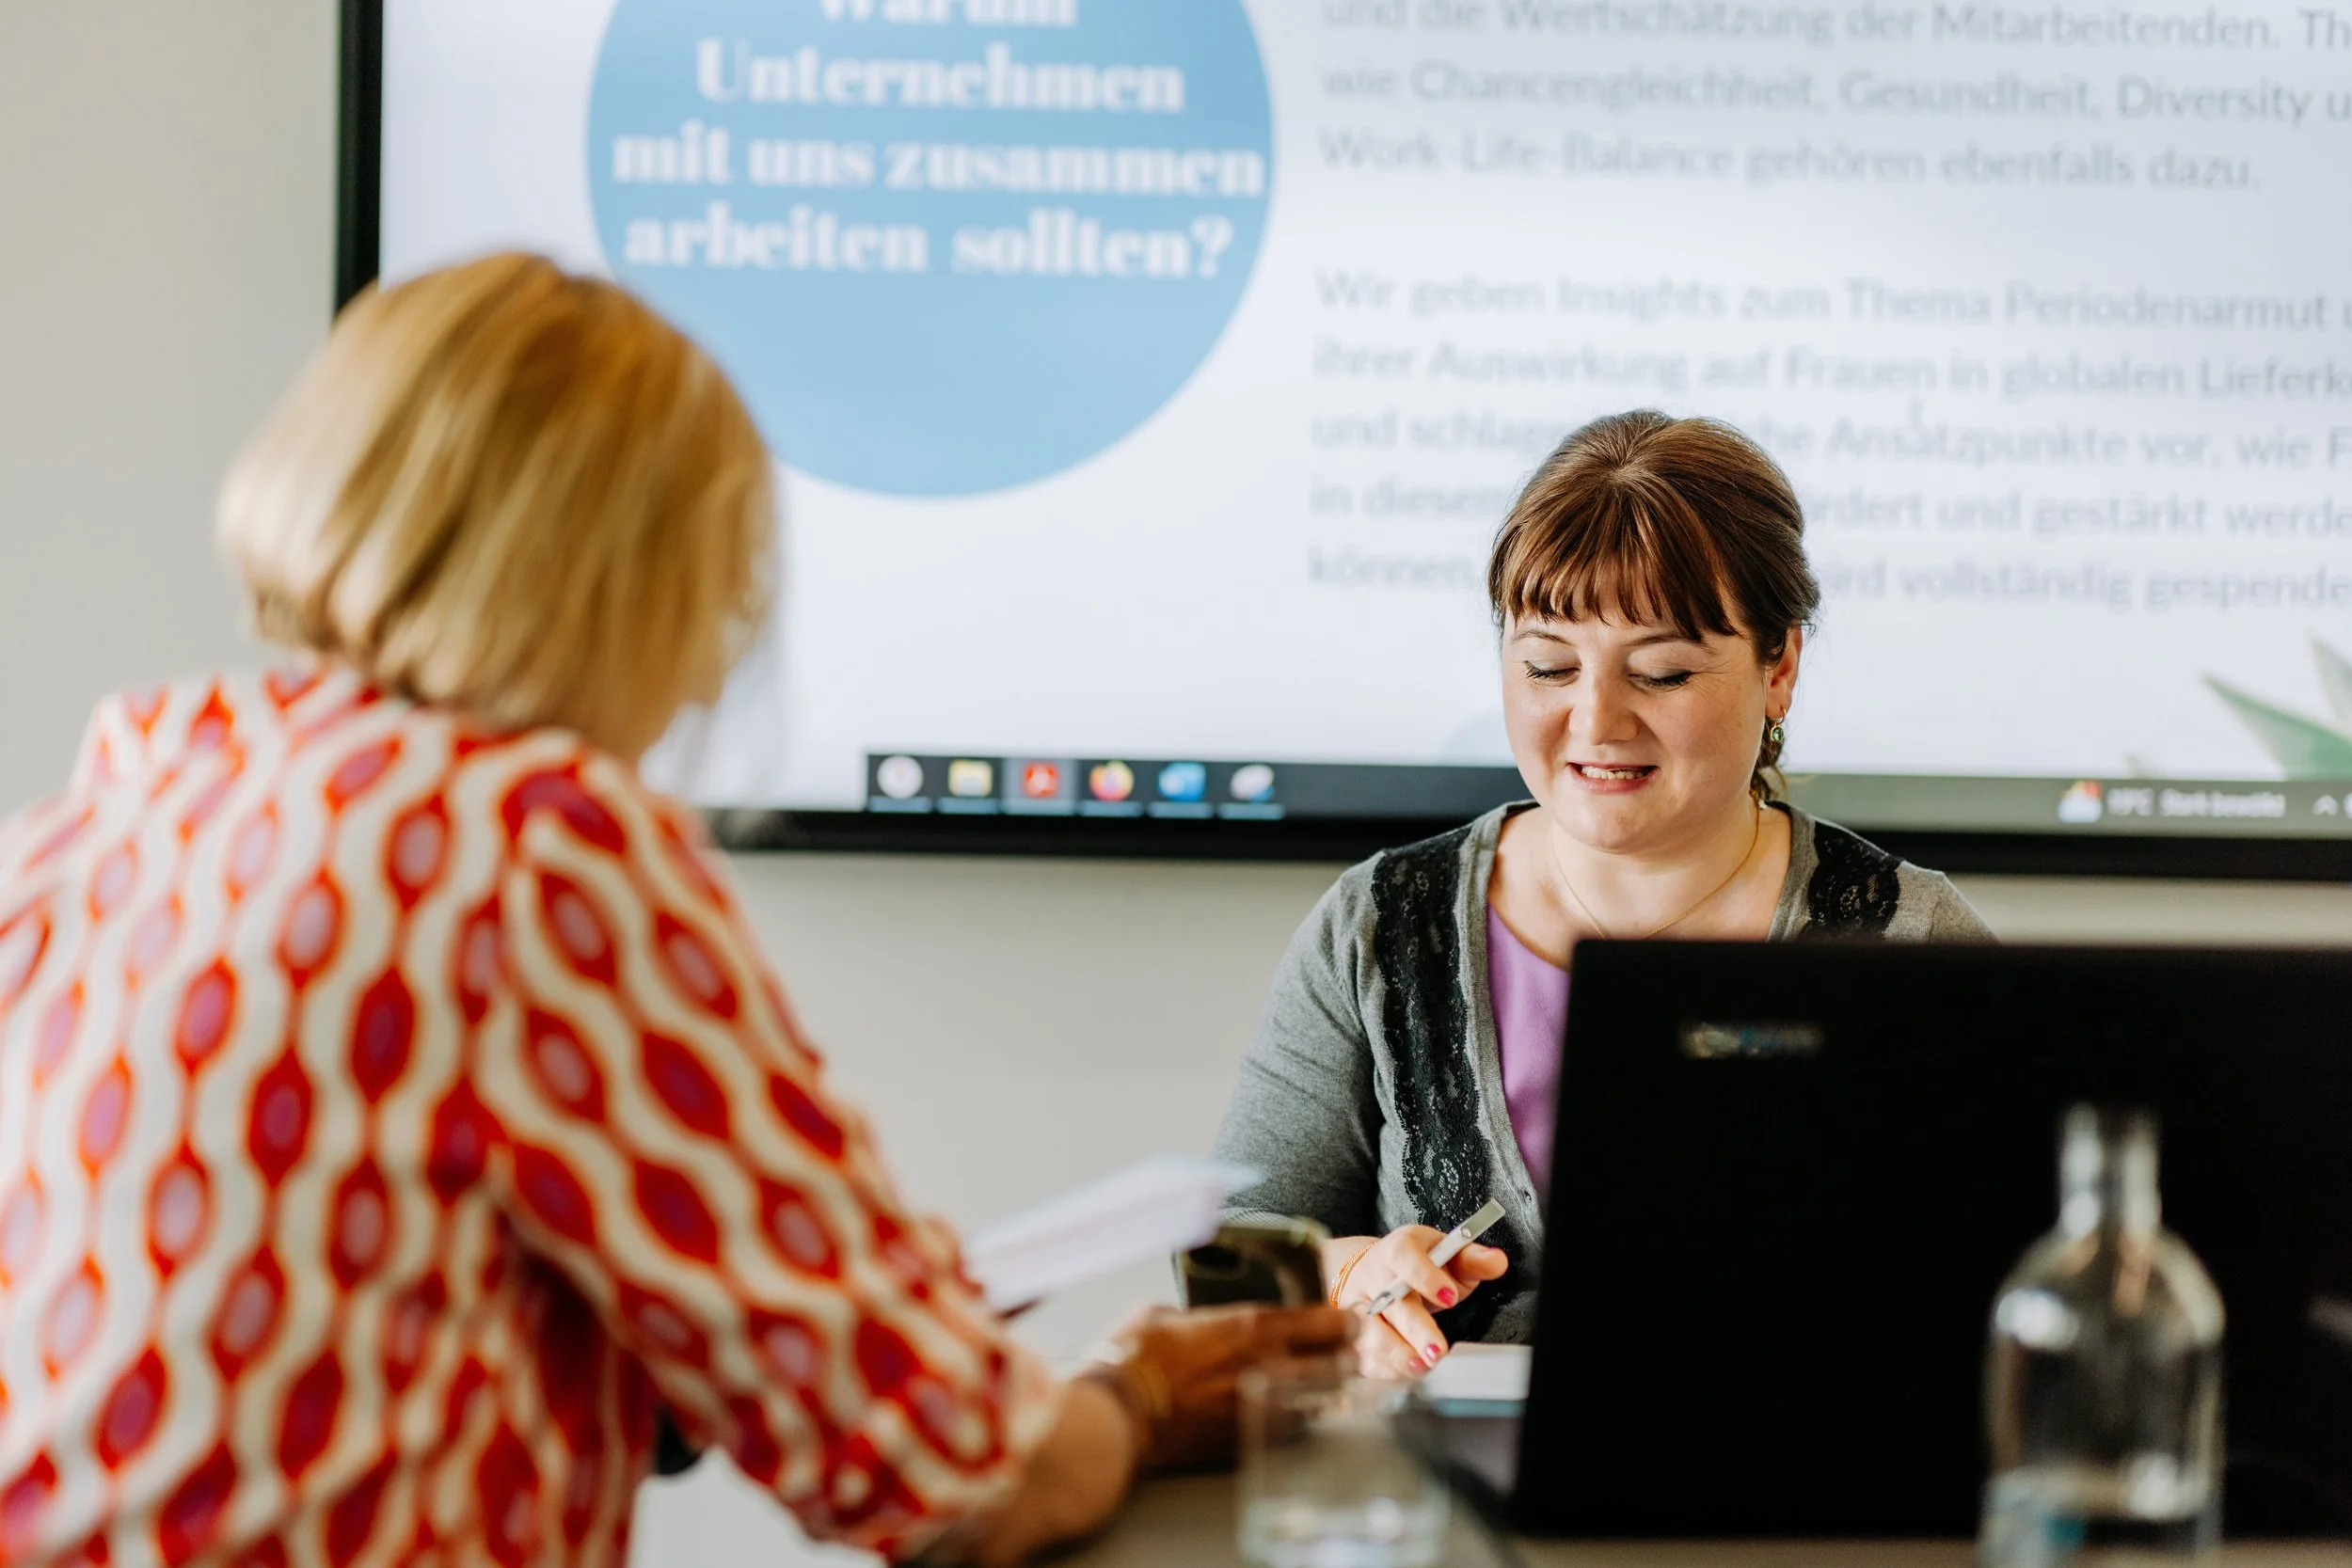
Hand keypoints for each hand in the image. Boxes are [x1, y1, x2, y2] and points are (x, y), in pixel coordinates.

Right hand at [1091, 1302, 1354, 1470]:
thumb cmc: (1134, 1358)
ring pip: (1324, 1403)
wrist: (1117, 1415)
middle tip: (1342, 1353)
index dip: (1345, 1321)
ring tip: (1318, 1385)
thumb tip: (1198, 1322)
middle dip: (1346, 1357)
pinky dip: (1298, 1420)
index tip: (1345, 1320)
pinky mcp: (1248, 1442)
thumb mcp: (1165, 1314)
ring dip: (1326, 1393)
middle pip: (1342, 1366)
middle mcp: (1271, 1368)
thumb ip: (1198, 1316)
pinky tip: (1286, 1413)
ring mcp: (1263, 1410)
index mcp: (1254, 1327)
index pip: (1330, 1323)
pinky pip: (1293, 1432)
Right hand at [1326, 1226, 1508, 1379]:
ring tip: (1422, 1367)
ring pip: (1370, 1334)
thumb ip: (1471, 1259)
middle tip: (1438, 1350)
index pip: (1405, 1257)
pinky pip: (1365, 1357)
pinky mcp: (1354, 1337)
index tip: (1449, 1296)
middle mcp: (1375, 1279)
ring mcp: (1359, 1309)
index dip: (1425, 1276)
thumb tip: (1496, 1261)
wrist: (1367, 1271)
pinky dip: (1386, 1370)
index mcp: (1397, 1251)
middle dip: (1415, 1330)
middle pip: (1390, 1304)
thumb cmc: (1414, 1265)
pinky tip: (1408, 1375)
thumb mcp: (1444, 1253)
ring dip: (1396, 1354)